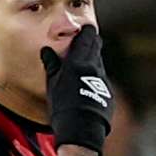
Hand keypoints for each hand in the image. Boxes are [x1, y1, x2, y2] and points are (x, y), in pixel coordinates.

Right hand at [41, 26, 115, 153]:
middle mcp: (95, 68)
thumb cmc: (62, 105)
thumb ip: (52, 64)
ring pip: (99, 64)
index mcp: (80, 62)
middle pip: (97, 48)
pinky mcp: (109, 92)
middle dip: (92, 43)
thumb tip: (46, 50)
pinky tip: (88, 82)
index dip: (87, 32)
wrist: (81, 128)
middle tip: (87, 39)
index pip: (87, 39)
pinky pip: (101, 79)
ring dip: (93, 60)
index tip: (86, 28)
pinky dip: (95, 77)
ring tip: (83, 61)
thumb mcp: (52, 83)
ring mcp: (104, 80)